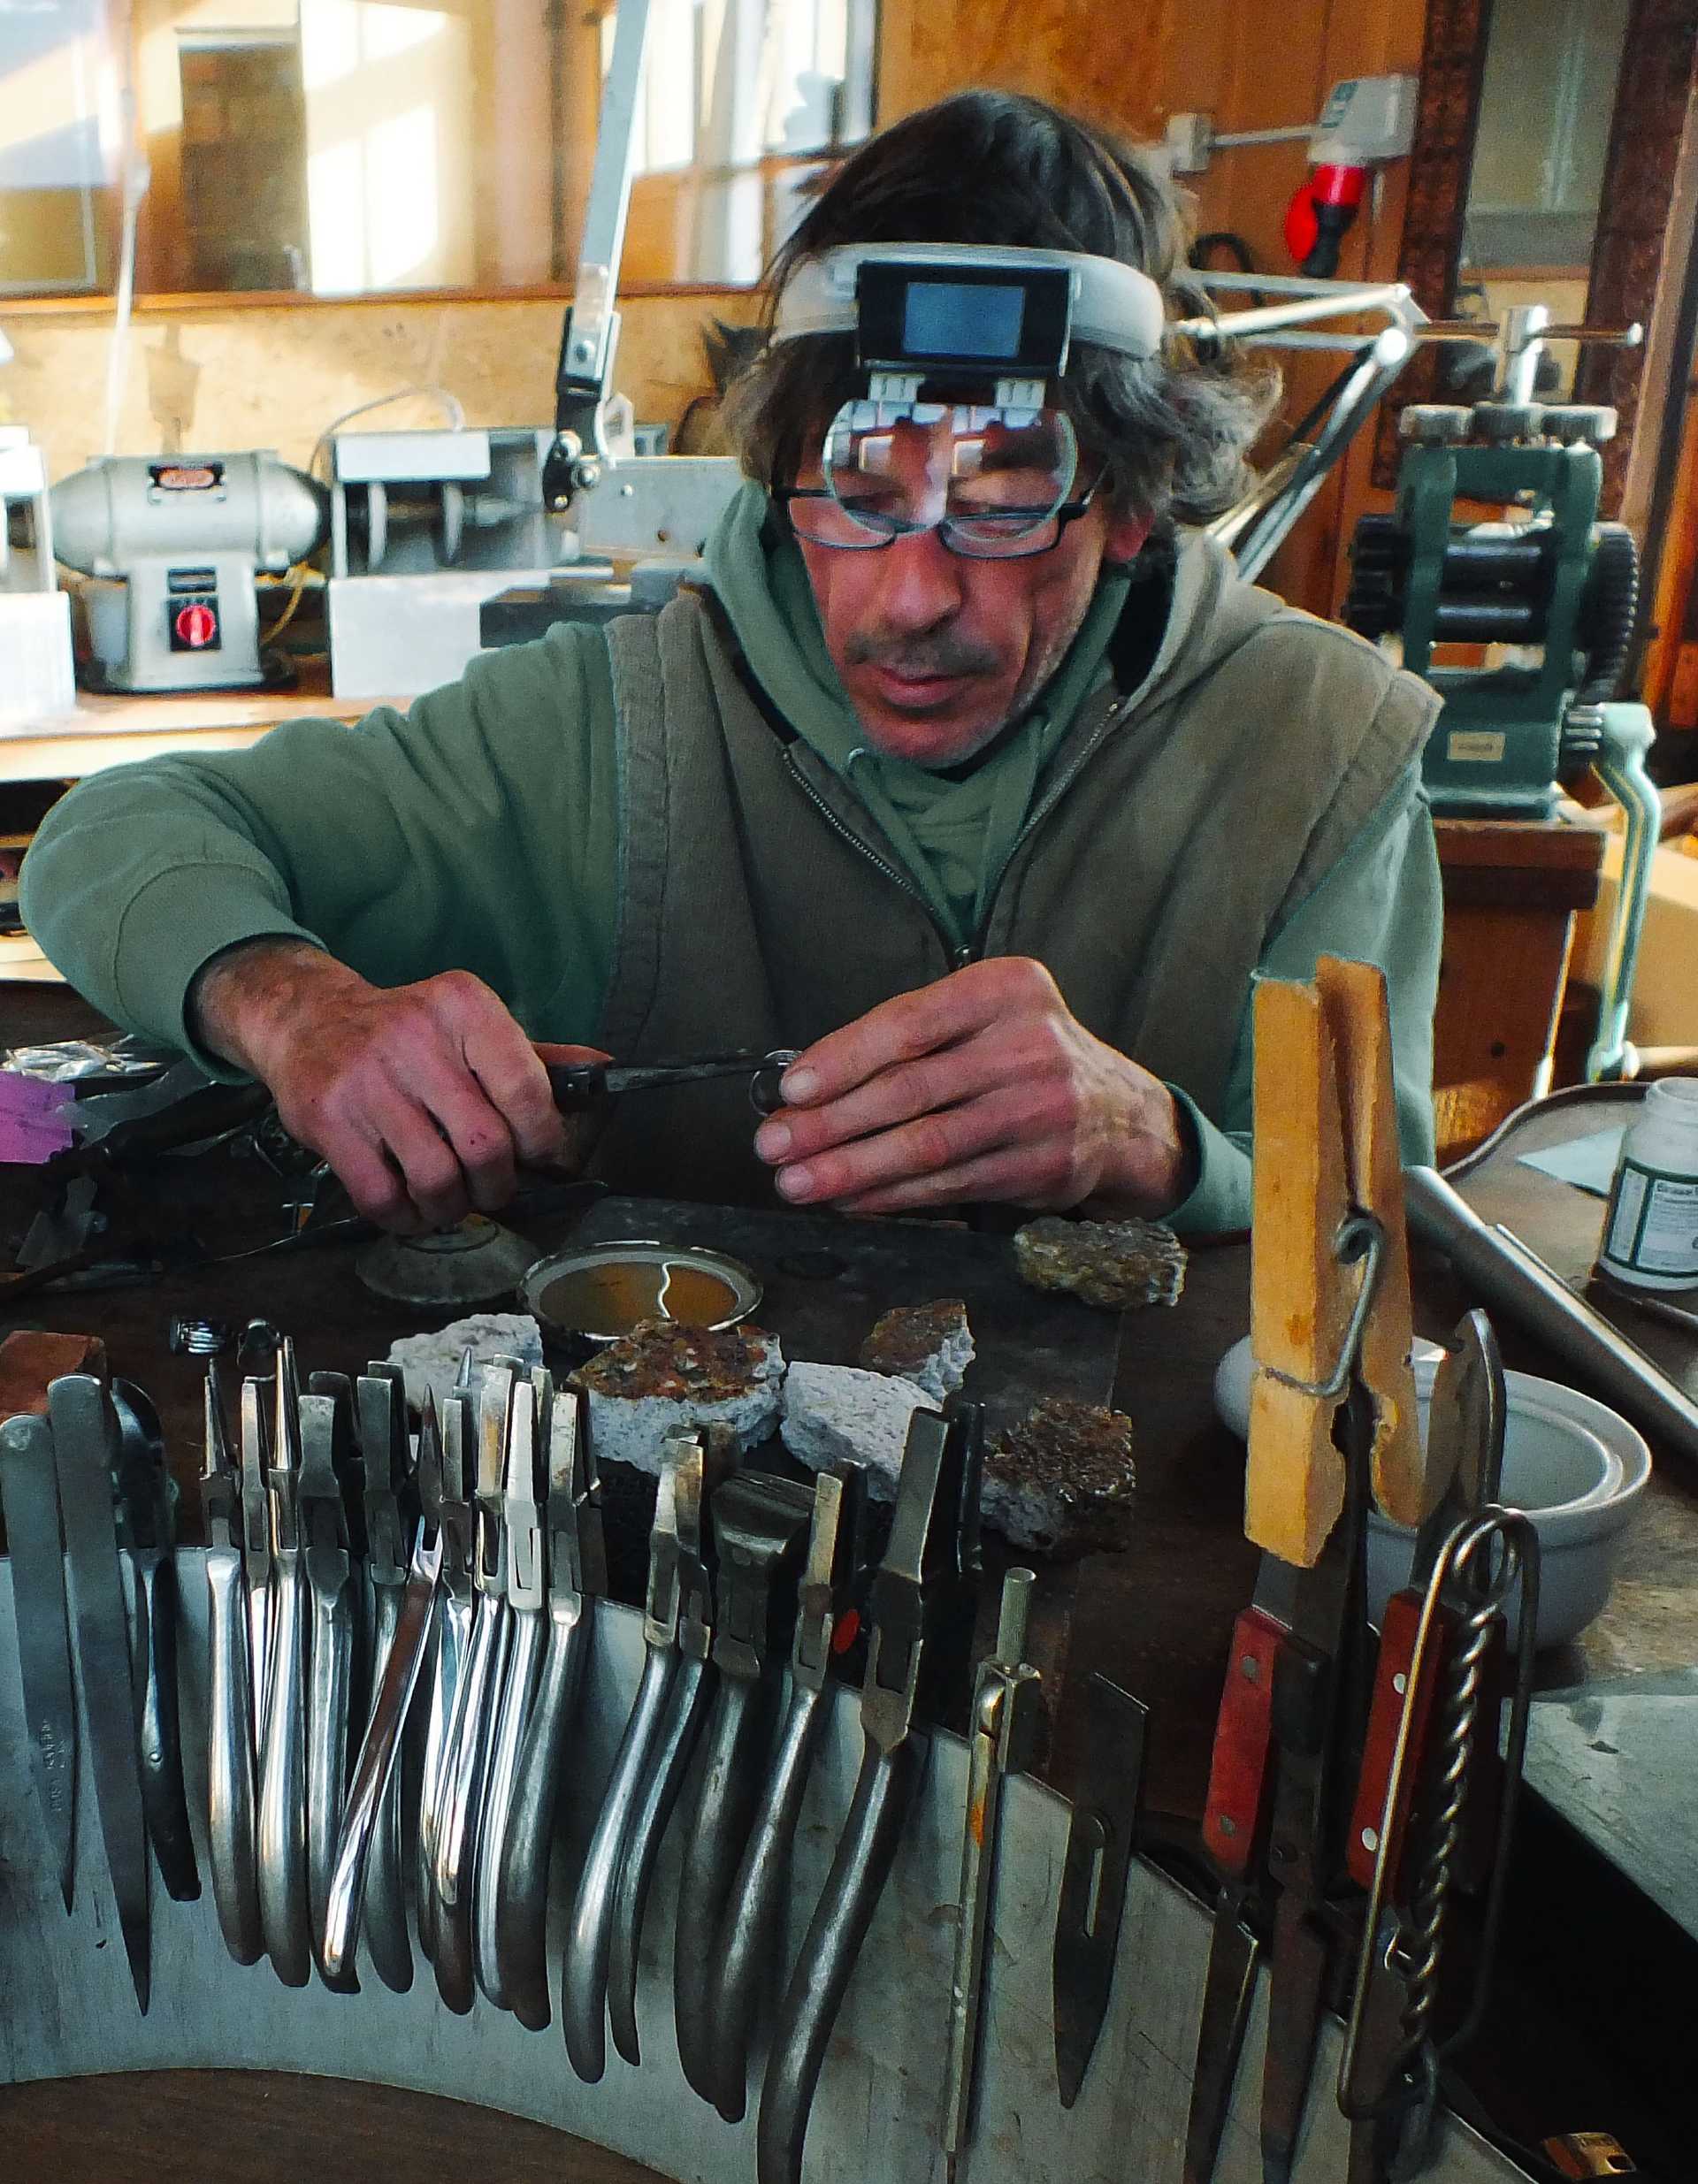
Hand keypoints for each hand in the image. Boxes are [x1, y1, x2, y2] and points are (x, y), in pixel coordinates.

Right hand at [192, 940, 597, 1232]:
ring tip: (451, 1200)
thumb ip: (532, 1056)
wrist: (307, 1019)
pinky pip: (382, 1196)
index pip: (527, 1089)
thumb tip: (602, 1071)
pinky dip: (405, 1218)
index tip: (541, 1157)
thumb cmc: (404, 1033)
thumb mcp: (468, 1026)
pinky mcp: (329, 1119)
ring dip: (452, 1207)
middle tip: (492, 1187)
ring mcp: (367, 1079)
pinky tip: (411, 1208)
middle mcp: (415, 1037)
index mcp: (463, 1006)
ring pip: (437, 1178)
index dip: (543, 1140)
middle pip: (486, 1145)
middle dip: (498, 1184)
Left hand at [752, 957, 1192, 1216]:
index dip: (842, 1058)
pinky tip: (851, 1199)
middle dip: (830, 1123)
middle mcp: (1030, 1045)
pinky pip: (949, 1185)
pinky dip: (891, 1196)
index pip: (909, 1024)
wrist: (1118, 1113)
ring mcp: (1041, 1109)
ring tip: (797, 1181)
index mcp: (1008, 989)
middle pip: (910, 1089)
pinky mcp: (1042, 1167)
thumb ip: (910, 1039)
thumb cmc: (1023, 1056)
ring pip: (926, 1146)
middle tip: (775, 1143)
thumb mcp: (983, 1016)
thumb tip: (806, 1087)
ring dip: (850, 1169)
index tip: (791, 1088)